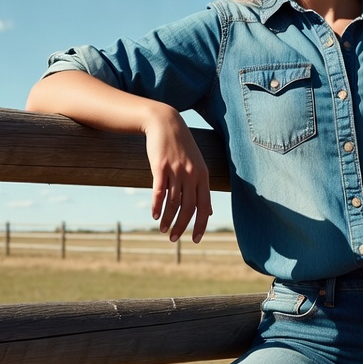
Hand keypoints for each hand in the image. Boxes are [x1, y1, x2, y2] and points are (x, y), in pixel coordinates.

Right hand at [143, 106, 211, 242]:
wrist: (165, 123)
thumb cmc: (181, 147)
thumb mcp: (197, 166)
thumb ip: (202, 189)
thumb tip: (208, 212)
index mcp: (203, 176)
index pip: (204, 206)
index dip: (200, 225)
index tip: (195, 240)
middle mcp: (191, 175)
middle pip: (188, 208)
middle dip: (181, 226)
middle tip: (174, 239)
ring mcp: (176, 171)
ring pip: (173, 202)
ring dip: (167, 219)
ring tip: (163, 229)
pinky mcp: (160, 167)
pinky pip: (159, 192)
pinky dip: (157, 206)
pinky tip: (155, 216)